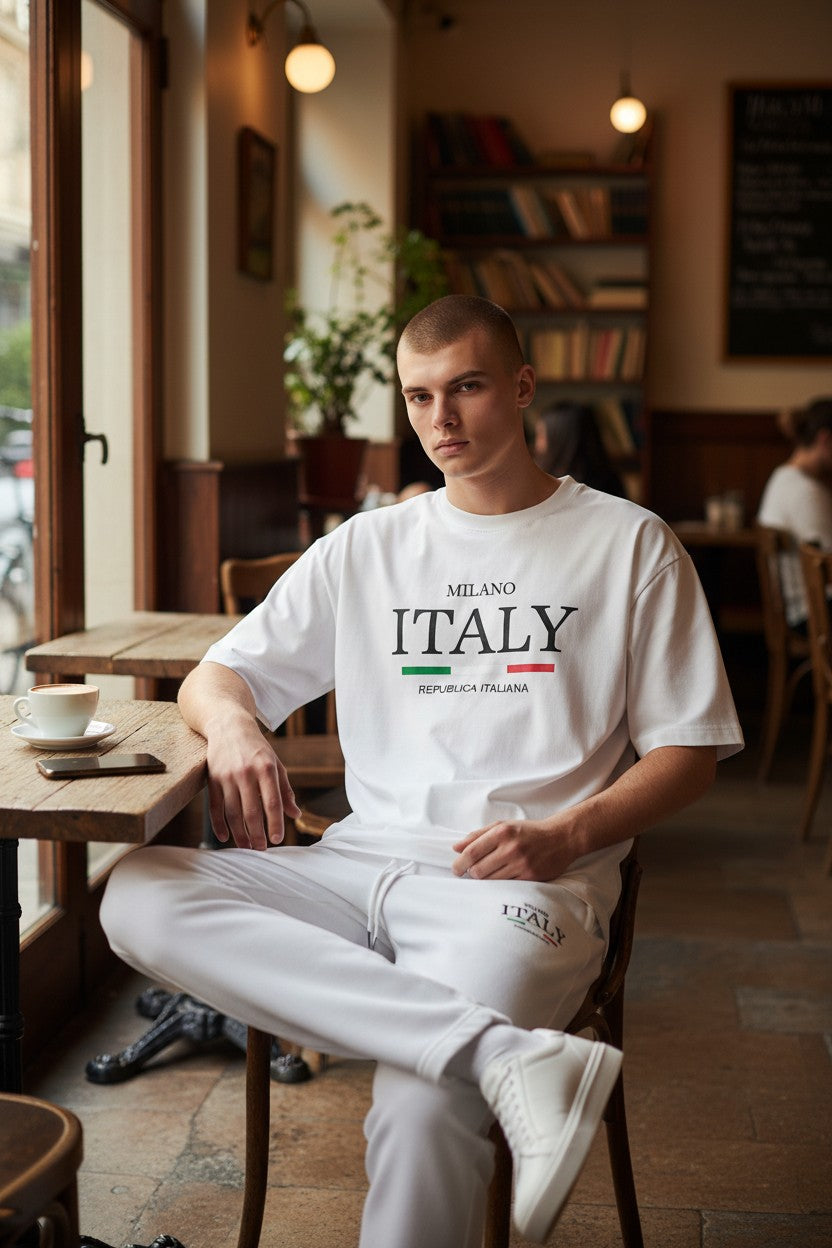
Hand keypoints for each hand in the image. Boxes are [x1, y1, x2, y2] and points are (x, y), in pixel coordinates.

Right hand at [205, 719, 299, 850]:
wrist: (228, 725)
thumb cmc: (257, 748)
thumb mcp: (276, 764)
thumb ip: (285, 790)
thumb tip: (295, 815)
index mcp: (266, 768)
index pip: (272, 802)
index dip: (275, 823)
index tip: (277, 840)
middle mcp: (246, 772)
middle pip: (251, 811)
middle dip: (257, 834)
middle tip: (261, 850)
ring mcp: (226, 776)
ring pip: (232, 812)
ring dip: (239, 833)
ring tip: (246, 847)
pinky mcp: (212, 779)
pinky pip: (214, 807)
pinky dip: (218, 825)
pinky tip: (225, 837)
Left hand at [451, 815, 580, 881]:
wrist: (561, 838)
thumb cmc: (528, 832)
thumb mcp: (503, 826)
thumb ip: (478, 835)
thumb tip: (456, 847)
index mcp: (502, 832)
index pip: (472, 852)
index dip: (459, 863)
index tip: (456, 869)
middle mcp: (511, 848)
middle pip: (478, 870)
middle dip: (471, 874)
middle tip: (472, 873)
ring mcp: (521, 864)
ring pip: (491, 881)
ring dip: (485, 880)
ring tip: (488, 874)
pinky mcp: (530, 877)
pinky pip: (506, 886)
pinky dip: (500, 885)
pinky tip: (502, 878)